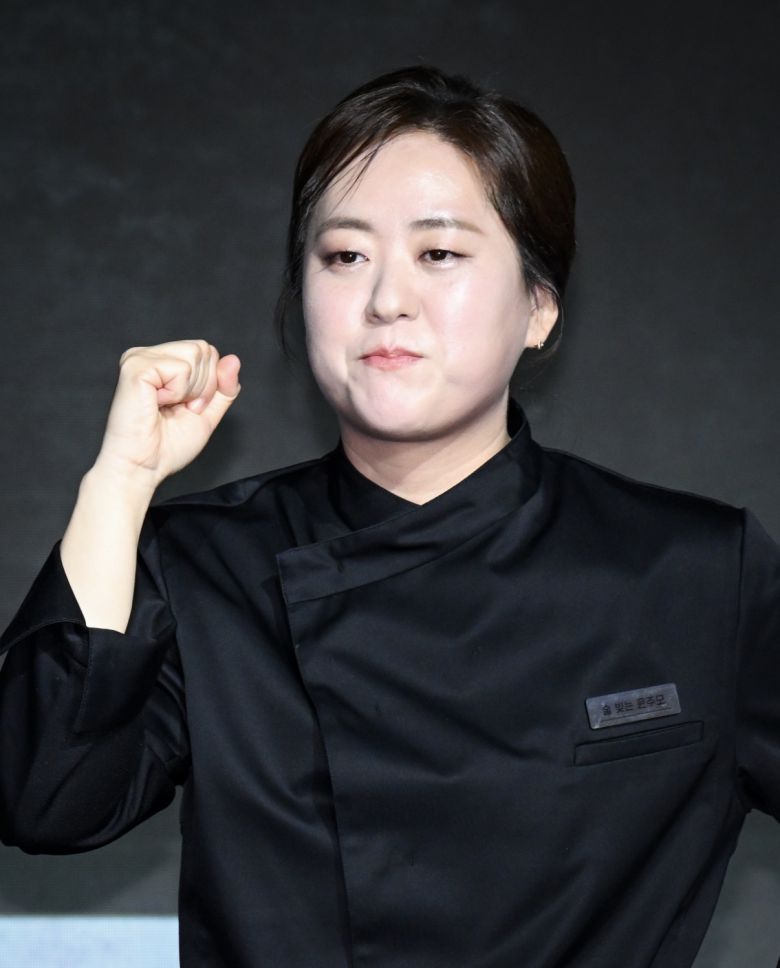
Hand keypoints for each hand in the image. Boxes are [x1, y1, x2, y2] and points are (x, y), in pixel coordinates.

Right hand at [92, 340, 240, 489]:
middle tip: (178, 409)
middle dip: (203, 386)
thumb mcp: (208, 413)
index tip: (188, 408)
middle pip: (204, 349)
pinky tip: (157, 404)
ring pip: (195, 353)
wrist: (143, 467)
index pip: (208, 352)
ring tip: (168, 407)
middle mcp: (149, 355)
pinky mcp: (135, 367)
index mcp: (162, 362)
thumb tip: (234, 359)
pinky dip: (178, 392)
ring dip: (191, 389)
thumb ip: (224, 387)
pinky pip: (181, 368)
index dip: (210, 384)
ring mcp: (139, 357)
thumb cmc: (167, 446)